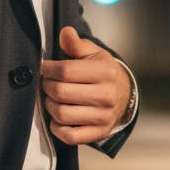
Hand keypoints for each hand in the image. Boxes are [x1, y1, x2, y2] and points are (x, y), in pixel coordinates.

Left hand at [40, 27, 132, 144]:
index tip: (46, 68)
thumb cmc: (100, 69)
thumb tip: (65, 32)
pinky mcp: (100, 133)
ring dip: (50, 105)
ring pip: (62, 114)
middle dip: (46, 86)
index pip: (64, 71)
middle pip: (60, 93)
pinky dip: (57, 128)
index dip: (48, 69)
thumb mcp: (92, 52)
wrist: (123, 93)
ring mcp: (104, 117)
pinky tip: (58, 117)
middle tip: (47, 82)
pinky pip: (70, 136)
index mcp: (104, 72)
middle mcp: (107, 96)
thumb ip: (75, 44)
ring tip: (52, 97)